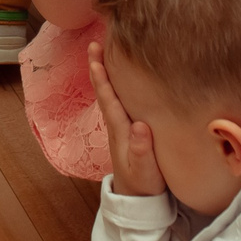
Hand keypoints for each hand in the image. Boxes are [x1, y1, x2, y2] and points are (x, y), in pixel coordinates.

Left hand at [90, 39, 164, 196]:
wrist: (138, 199)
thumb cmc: (143, 183)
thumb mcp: (145, 170)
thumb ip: (142, 150)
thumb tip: (139, 126)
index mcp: (119, 129)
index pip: (107, 97)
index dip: (101, 76)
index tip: (95, 54)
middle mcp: (117, 124)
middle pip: (106, 90)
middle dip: (99, 66)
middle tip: (95, 41)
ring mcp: (121, 126)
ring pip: (112, 94)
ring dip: (107, 73)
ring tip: (106, 51)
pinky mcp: (129, 130)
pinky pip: (120, 101)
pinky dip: (118, 86)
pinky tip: (123, 78)